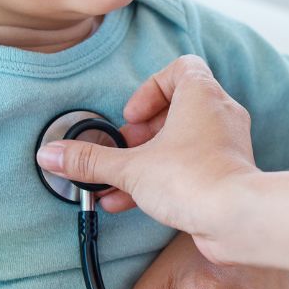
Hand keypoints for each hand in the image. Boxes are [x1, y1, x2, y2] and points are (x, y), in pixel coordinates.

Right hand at [35, 55, 259, 255]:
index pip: (180, 68)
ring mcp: (227, 146)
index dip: (150, 89)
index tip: (131, 116)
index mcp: (202, 95)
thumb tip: (51, 154)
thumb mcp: (131, 167)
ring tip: (117, 182)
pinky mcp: (228, 175)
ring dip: (148, 160)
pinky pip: (191, 168)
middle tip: (123, 150)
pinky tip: (129, 202)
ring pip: (182, 143)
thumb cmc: (194, 179)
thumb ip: (90, 160)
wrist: (237, 220)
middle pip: (176, 109)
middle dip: (142, 133)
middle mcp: (220, 115)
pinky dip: (163, 179)